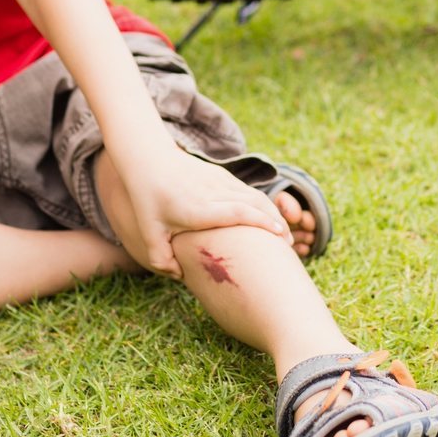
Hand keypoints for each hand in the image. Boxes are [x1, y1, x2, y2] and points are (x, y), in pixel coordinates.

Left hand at [121, 151, 291, 277]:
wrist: (149, 159)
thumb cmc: (148, 199)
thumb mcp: (149, 233)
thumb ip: (161, 260)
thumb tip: (180, 277)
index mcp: (199, 208)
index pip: (239, 213)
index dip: (262, 223)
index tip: (280, 234)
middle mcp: (213, 192)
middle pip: (255, 204)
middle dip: (275, 222)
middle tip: (289, 244)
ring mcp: (219, 180)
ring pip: (254, 195)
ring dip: (272, 212)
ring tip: (283, 233)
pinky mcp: (221, 174)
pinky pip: (247, 189)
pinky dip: (262, 203)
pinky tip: (267, 217)